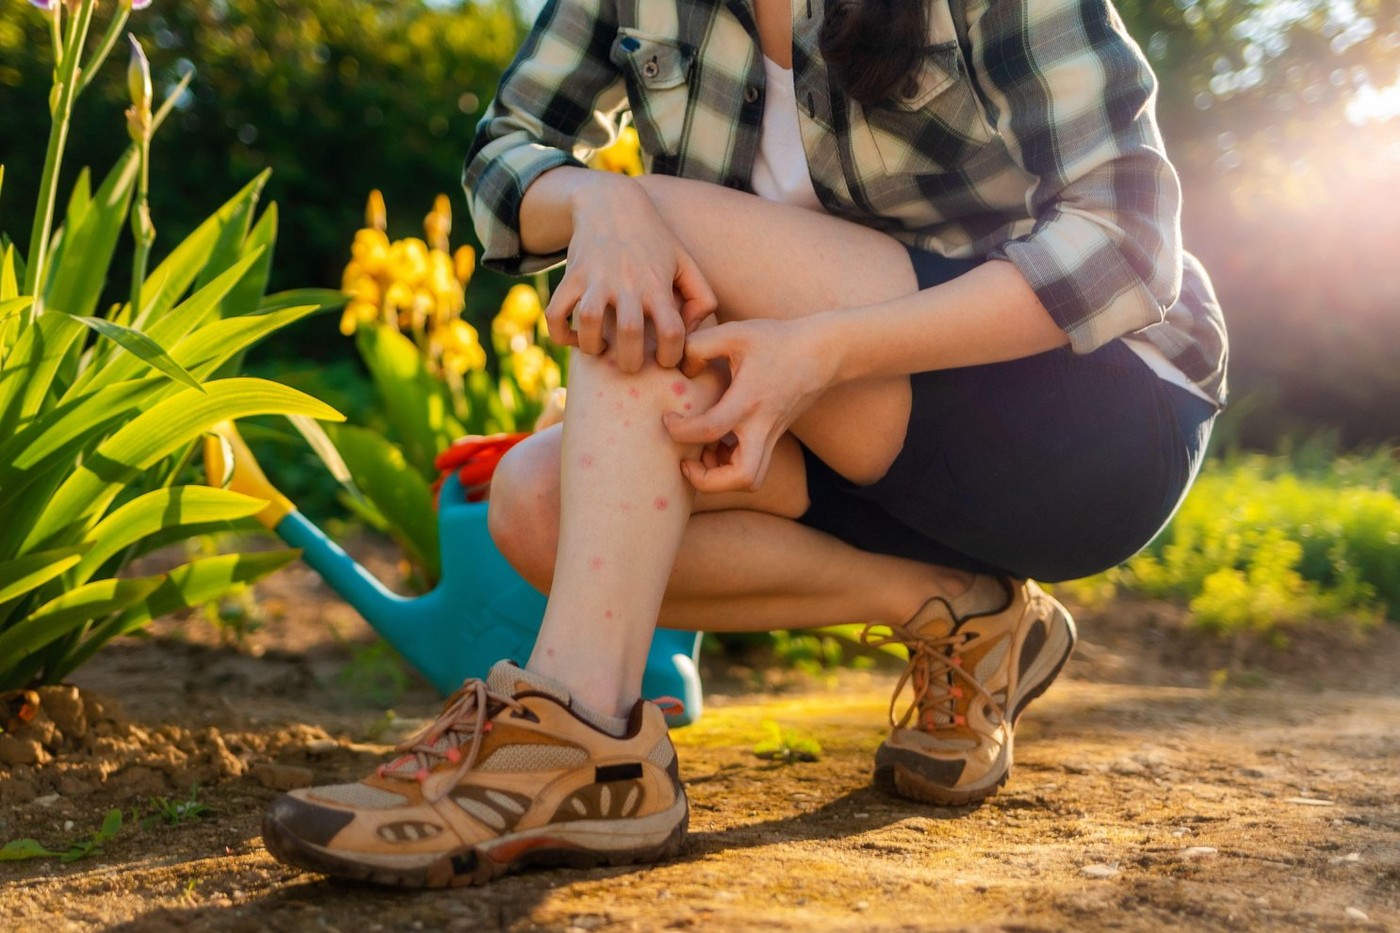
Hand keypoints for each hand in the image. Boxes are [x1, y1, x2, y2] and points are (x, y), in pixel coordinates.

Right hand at [544, 176, 716, 372]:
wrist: (611, 203)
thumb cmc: (654, 241)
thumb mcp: (686, 263)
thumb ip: (702, 300)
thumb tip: (690, 335)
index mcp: (658, 284)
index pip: (672, 332)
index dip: (671, 356)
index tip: (665, 359)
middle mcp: (627, 283)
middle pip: (630, 333)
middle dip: (631, 361)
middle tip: (632, 364)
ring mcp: (596, 279)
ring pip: (589, 322)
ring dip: (593, 347)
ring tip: (602, 349)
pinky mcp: (571, 276)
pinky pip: (555, 312)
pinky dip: (559, 333)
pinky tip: (574, 338)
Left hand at [664, 318, 836, 492]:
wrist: (823, 352)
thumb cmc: (777, 340)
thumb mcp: (735, 332)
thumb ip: (698, 345)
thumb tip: (681, 370)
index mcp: (748, 400)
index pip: (709, 429)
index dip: (680, 430)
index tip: (668, 419)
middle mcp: (762, 426)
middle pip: (744, 478)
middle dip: (709, 481)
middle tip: (686, 462)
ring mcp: (772, 436)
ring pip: (751, 479)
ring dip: (721, 479)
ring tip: (699, 455)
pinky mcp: (774, 437)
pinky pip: (753, 468)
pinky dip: (730, 468)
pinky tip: (715, 446)